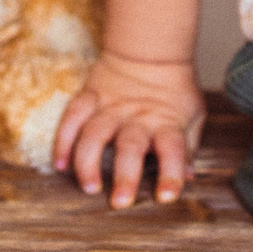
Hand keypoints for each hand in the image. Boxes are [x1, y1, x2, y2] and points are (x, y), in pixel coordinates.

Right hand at [52, 52, 205, 207]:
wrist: (150, 49)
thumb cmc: (174, 88)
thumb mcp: (192, 114)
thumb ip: (187, 147)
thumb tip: (189, 178)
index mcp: (166, 121)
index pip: (173, 148)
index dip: (171, 173)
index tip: (165, 197)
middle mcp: (138, 116)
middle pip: (131, 146)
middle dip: (124, 175)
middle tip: (119, 203)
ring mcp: (111, 106)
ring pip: (95, 133)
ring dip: (89, 162)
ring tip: (88, 187)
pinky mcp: (91, 96)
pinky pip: (72, 117)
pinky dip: (63, 140)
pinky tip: (60, 164)